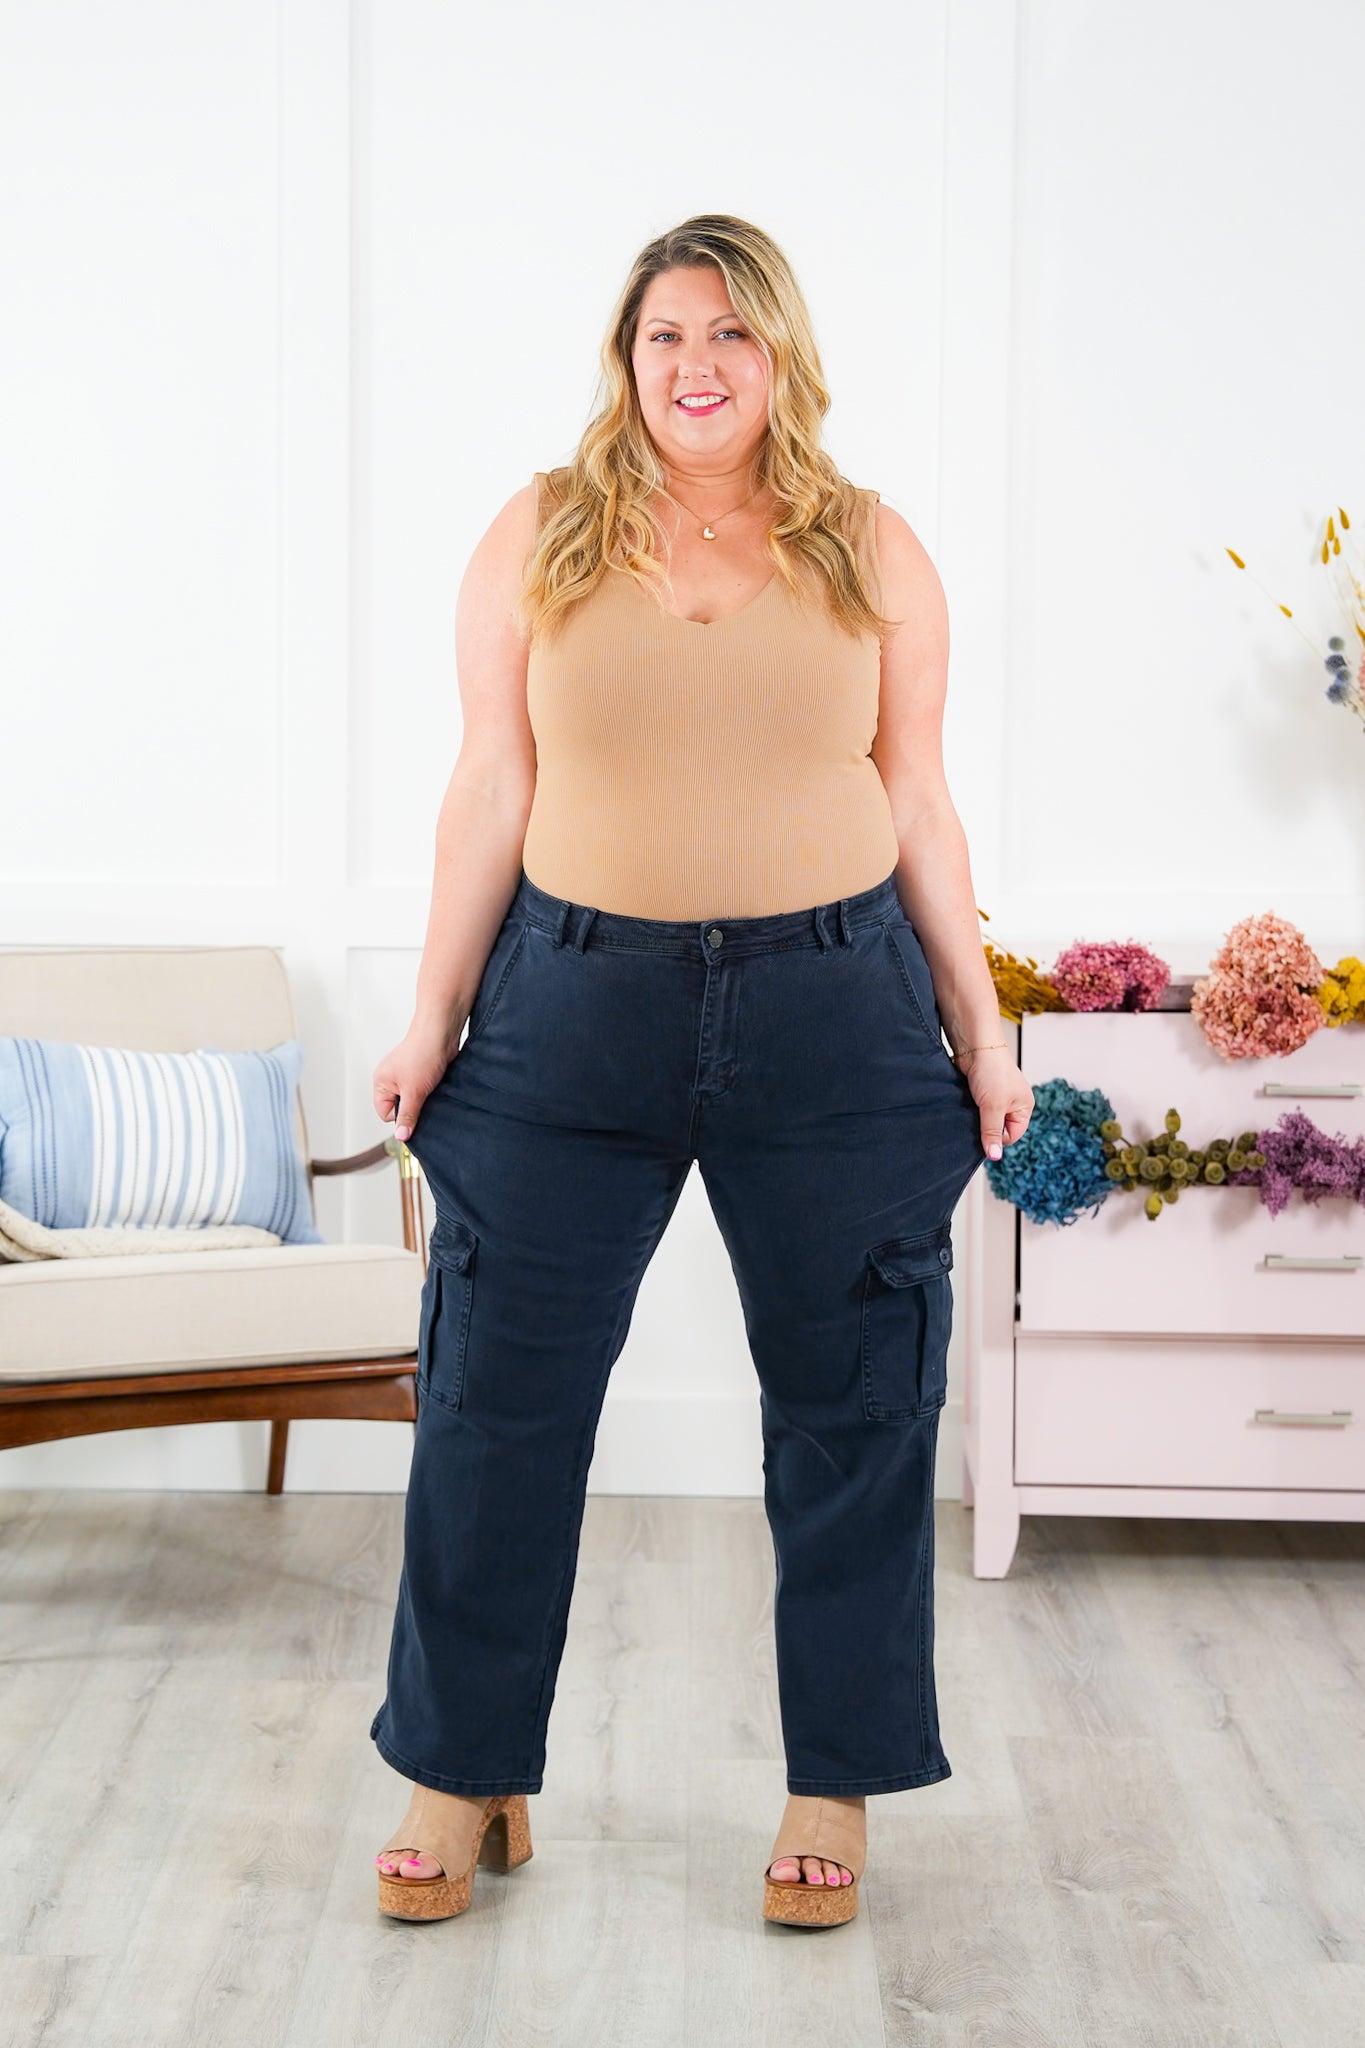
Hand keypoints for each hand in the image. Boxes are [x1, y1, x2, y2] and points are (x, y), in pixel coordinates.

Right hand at [373, 1016, 462, 1144]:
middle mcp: (391, 1080)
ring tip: (430, 1090)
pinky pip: (423, 1091)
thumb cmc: (422, 1054)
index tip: (413, 1110)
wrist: (441, 1033)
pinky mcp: (421, 1073)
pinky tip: (436, 1085)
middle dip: (413, 1108)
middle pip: (399, 1108)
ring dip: (423, 1099)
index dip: (400, 1116)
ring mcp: (406, 1076)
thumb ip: (407, 1115)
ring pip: (413, 1100)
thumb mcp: (413, 1092)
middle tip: (423, 1099)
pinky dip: (430, 1091)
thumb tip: (401, 1136)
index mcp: (381, 1083)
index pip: (385, 1114)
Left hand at [957, 1045, 1032, 1160]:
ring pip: (985, 1119)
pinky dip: (970, 1109)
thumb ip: (992, 1131)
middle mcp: (1012, 1102)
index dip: (997, 1138)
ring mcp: (997, 1096)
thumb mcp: (993, 1106)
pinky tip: (966, 1103)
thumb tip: (994, 1156)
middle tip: (976, 1119)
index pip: (1012, 1136)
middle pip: (998, 1128)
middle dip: (986, 1127)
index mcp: (1024, 1107)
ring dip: (976, 1118)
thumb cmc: (992, 1069)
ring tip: (971, 1108)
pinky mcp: (981, 1091)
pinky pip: (976, 1109)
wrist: (974, 1045)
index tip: (984, 1133)